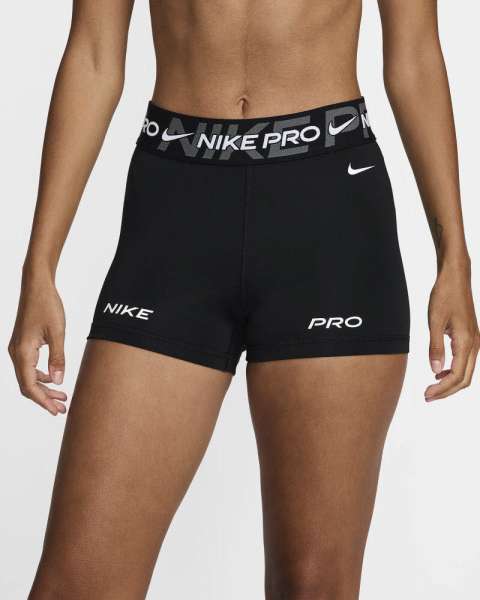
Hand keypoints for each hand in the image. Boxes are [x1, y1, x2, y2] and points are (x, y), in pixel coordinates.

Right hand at [8, 274, 66, 414]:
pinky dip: (41, 376)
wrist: (36, 286)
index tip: (56, 410)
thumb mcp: (58, 332)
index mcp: (23, 352)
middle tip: (62, 408)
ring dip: (44, 388)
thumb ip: (58, 357)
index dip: (42, 401)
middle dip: (44, 398)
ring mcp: (17, 349)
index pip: (29, 385)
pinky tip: (54, 379)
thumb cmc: (47, 305)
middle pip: (27, 385)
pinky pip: (29, 367)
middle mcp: (16, 352)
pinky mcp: (23, 344)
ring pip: (28, 377)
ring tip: (62, 397)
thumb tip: (59, 381)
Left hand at [426, 264, 478, 400]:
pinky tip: (439, 372)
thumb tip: (435, 370)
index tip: (427, 394)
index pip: (457, 376)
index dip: (442, 389)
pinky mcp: (470, 338)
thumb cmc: (444, 296)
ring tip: (432, 388)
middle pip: (465, 379)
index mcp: (466, 343)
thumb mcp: (434, 322)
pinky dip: (454, 372)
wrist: (455, 278)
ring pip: (467, 372)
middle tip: (427, 396)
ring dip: (450, 383)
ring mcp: (475, 341)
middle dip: (447, 391)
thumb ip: (435, 347)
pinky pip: (465, 362)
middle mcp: (475, 345)